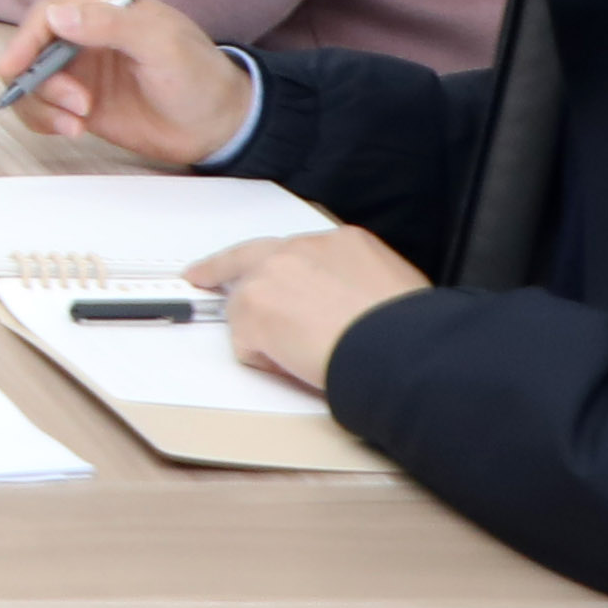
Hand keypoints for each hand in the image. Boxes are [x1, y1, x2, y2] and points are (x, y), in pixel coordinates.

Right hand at [0, 0, 252, 169]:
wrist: (217, 125)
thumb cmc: (198, 76)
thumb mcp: (161, 44)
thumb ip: (112, 25)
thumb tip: (58, 16)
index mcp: (103, 7)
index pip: (47, 15)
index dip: (24, 41)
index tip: (14, 69)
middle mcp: (85, 35)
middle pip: (31, 51)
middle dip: (41, 82)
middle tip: (77, 105)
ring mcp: (80, 70)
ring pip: (31, 82)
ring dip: (44, 105)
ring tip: (79, 123)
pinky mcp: (78, 103)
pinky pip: (40, 108)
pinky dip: (46, 121)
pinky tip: (74, 130)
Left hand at [195, 227, 422, 390]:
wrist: (397, 346)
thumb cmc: (408, 330)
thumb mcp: (393, 286)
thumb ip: (357, 282)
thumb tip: (349, 305)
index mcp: (344, 242)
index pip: (299, 248)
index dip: (279, 263)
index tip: (266, 265)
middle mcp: (302, 249)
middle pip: (248, 256)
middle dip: (220, 268)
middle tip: (198, 275)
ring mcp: (272, 274)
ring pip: (247, 304)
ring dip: (263, 332)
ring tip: (304, 356)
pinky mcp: (253, 308)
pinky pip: (247, 342)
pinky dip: (266, 360)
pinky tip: (298, 365)